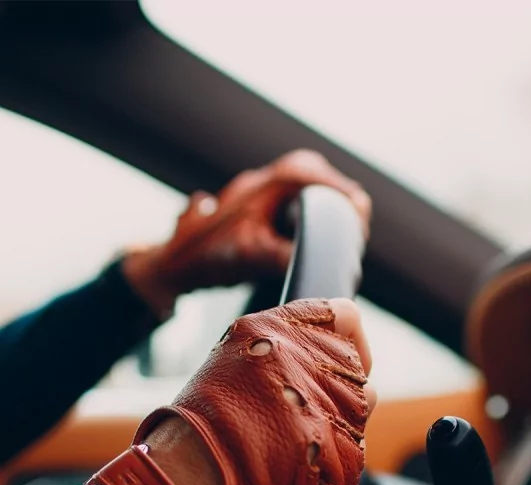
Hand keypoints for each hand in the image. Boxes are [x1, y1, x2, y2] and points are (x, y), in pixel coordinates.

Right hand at [0, 298, 372, 484]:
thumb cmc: (197, 431)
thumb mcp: (233, 360)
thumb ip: (284, 345)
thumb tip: (340, 342)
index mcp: (277, 329)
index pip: (345, 317)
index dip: (348, 342)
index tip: (337, 361)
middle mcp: (305, 358)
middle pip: (356, 370)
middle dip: (335, 396)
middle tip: (295, 420)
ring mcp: (324, 403)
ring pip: (359, 414)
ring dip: (333, 434)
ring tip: (290, 450)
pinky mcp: (336, 449)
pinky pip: (353, 458)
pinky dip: (330, 475)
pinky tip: (294, 478)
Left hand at [121, 150, 371, 317]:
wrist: (169, 264)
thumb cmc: (206, 257)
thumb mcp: (253, 258)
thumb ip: (289, 258)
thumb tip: (325, 270)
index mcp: (264, 185)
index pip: (314, 175)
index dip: (342, 195)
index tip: (360, 212)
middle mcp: (259, 181)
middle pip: (309, 169)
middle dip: (335, 189)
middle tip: (354, 214)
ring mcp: (253, 192)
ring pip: (296, 178)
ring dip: (319, 195)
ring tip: (340, 220)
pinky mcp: (249, 206)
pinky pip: (285, 193)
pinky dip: (303, 204)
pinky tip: (310, 228)